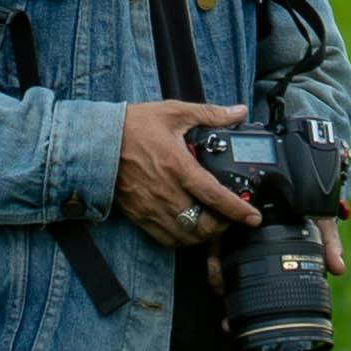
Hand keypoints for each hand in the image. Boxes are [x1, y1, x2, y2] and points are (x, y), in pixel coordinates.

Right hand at [112, 97, 260, 246]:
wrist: (97, 141)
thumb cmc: (134, 126)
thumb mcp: (173, 112)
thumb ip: (209, 114)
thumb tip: (238, 111)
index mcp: (177, 166)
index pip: (214, 195)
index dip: (237, 210)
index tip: (253, 217)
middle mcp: (166, 191)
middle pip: (202, 225)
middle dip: (222, 226)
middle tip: (231, 217)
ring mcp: (151, 207)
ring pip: (186, 237)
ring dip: (203, 235)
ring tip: (211, 222)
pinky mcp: (140, 216)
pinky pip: (166, 239)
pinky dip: (182, 239)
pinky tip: (188, 226)